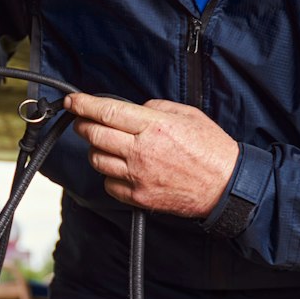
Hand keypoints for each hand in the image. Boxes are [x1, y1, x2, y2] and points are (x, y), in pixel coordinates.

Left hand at [66, 92, 239, 217]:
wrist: (226, 186)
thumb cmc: (211, 149)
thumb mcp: (187, 115)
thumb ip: (156, 107)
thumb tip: (133, 109)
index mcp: (154, 126)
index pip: (107, 112)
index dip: (84, 105)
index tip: (72, 101)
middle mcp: (141, 151)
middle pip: (95, 135)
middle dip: (83, 125)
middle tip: (83, 121)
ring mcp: (138, 176)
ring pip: (97, 160)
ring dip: (96, 150)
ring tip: (107, 145)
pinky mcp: (139, 197)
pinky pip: (109, 184)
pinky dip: (109, 175)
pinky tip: (121, 168)